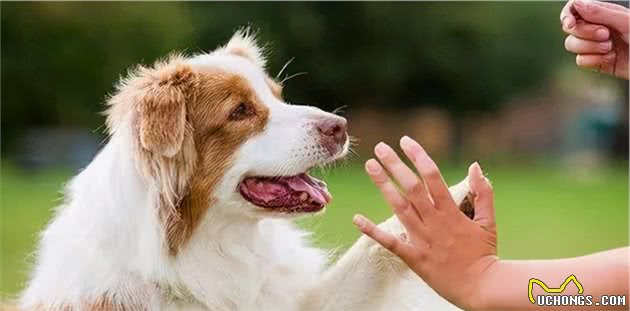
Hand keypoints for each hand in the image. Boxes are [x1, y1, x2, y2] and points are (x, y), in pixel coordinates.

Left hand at [352, 136, 497, 309]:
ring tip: (369, 166)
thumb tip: (475, 166)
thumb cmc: (485, 254)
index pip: (432, 176)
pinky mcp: (413, 257)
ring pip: (399, 208)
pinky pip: (390, 242)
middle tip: (380, 147)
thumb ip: (483, 192)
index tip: (406, 141)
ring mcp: (422, 239)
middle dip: (395, 165)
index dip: (418, 156)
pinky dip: (372, 231)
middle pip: (411, 187)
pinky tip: (357, 218)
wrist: (481, 287)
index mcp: (451, 212)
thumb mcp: (489, 221)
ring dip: (383, 185)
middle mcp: (434, 222)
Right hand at [561, 0, 628, 78]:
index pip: (574, 9)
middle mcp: (597, 28)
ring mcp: (595, 46)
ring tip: (610, 48)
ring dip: (590, 48)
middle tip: (606, 35)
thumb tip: (577, 4)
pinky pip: (581, 61)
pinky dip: (593, 61)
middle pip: (571, 30)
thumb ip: (601, 13)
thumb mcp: (626, 22)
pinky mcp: (596, 62)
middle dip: (586, 34)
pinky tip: (609, 59)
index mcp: (604, 14)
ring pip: (572, 46)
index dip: (567, 16)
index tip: (570, 24)